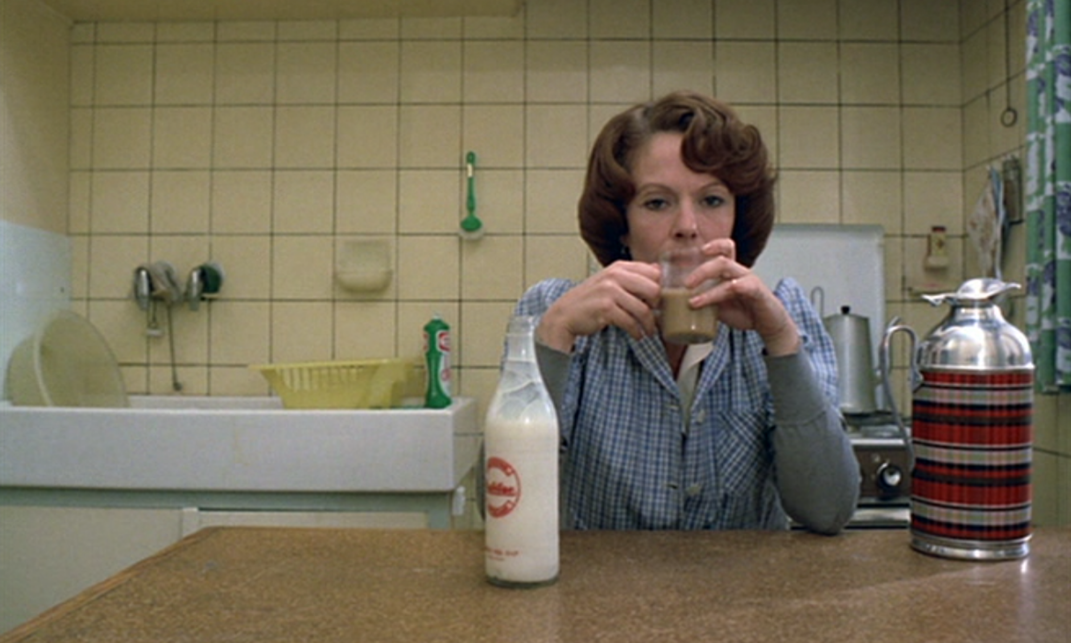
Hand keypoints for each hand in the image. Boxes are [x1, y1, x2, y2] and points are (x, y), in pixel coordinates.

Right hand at [537, 261, 661, 351]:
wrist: (565, 314)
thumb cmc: (590, 299)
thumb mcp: (610, 281)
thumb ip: (632, 275)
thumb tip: (658, 270)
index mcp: (619, 267)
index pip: (653, 273)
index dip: (660, 288)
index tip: (658, 301)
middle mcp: (615, 275)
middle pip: (653, 290)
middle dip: (657, 306)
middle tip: (655, 316)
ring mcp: (609, 291)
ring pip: (643, 309)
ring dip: (649, 324)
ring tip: (648, 331)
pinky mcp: (605, 308)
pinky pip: (630, 322)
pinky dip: (636, 332)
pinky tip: (636, 335)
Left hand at [686, 239, 800, 355]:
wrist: (768, 324)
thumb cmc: (743, 312)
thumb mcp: (717, 306)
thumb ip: (701, 301)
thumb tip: (675, 306)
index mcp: (731, 272)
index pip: (725, 249)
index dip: (714, 245)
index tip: (698, 251)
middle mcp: (740, 272)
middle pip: (721, 260)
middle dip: (701, 270)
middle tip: (686, 284)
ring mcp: (749, 280)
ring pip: (728, 269)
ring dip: (708, 282)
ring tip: (693, 300)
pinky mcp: (758, 292)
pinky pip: (744, 285)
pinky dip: (728, 289)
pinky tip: (717, 297)